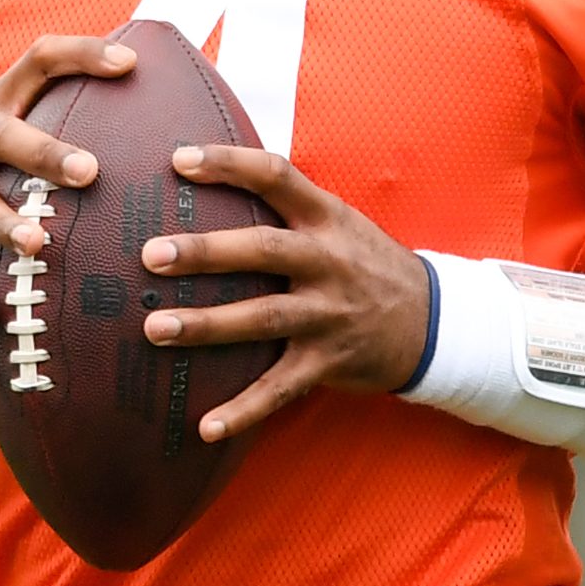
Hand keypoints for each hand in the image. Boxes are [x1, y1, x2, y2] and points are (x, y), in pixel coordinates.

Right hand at [0, 34, 136, 331]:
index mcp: (0, 101)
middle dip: (43, 152)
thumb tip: (167, 84)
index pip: (40, 60)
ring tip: (37, 243)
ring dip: (4, 223)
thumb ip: (78, 107)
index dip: (82, 55)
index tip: (131, 64)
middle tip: (90, 171)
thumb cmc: (1, 160)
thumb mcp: (24, 122)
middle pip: (0, 134)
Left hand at [139, 144, 430, 441]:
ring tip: (155, 328)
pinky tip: (206, 427)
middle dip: (206, 253)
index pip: (277, 176)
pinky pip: (281, 388)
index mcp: (326, 218)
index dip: (230, 164)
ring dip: (208, 325)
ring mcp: (329, 313)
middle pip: (263, 249)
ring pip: (263, 317)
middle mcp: (328, 261)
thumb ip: (285, 205)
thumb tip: (211, 176)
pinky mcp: (329, 361)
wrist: (432, 321)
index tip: (180, 159)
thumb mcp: (338, 221)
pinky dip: (244, 410)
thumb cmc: (364, 262)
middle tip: (152, 255)